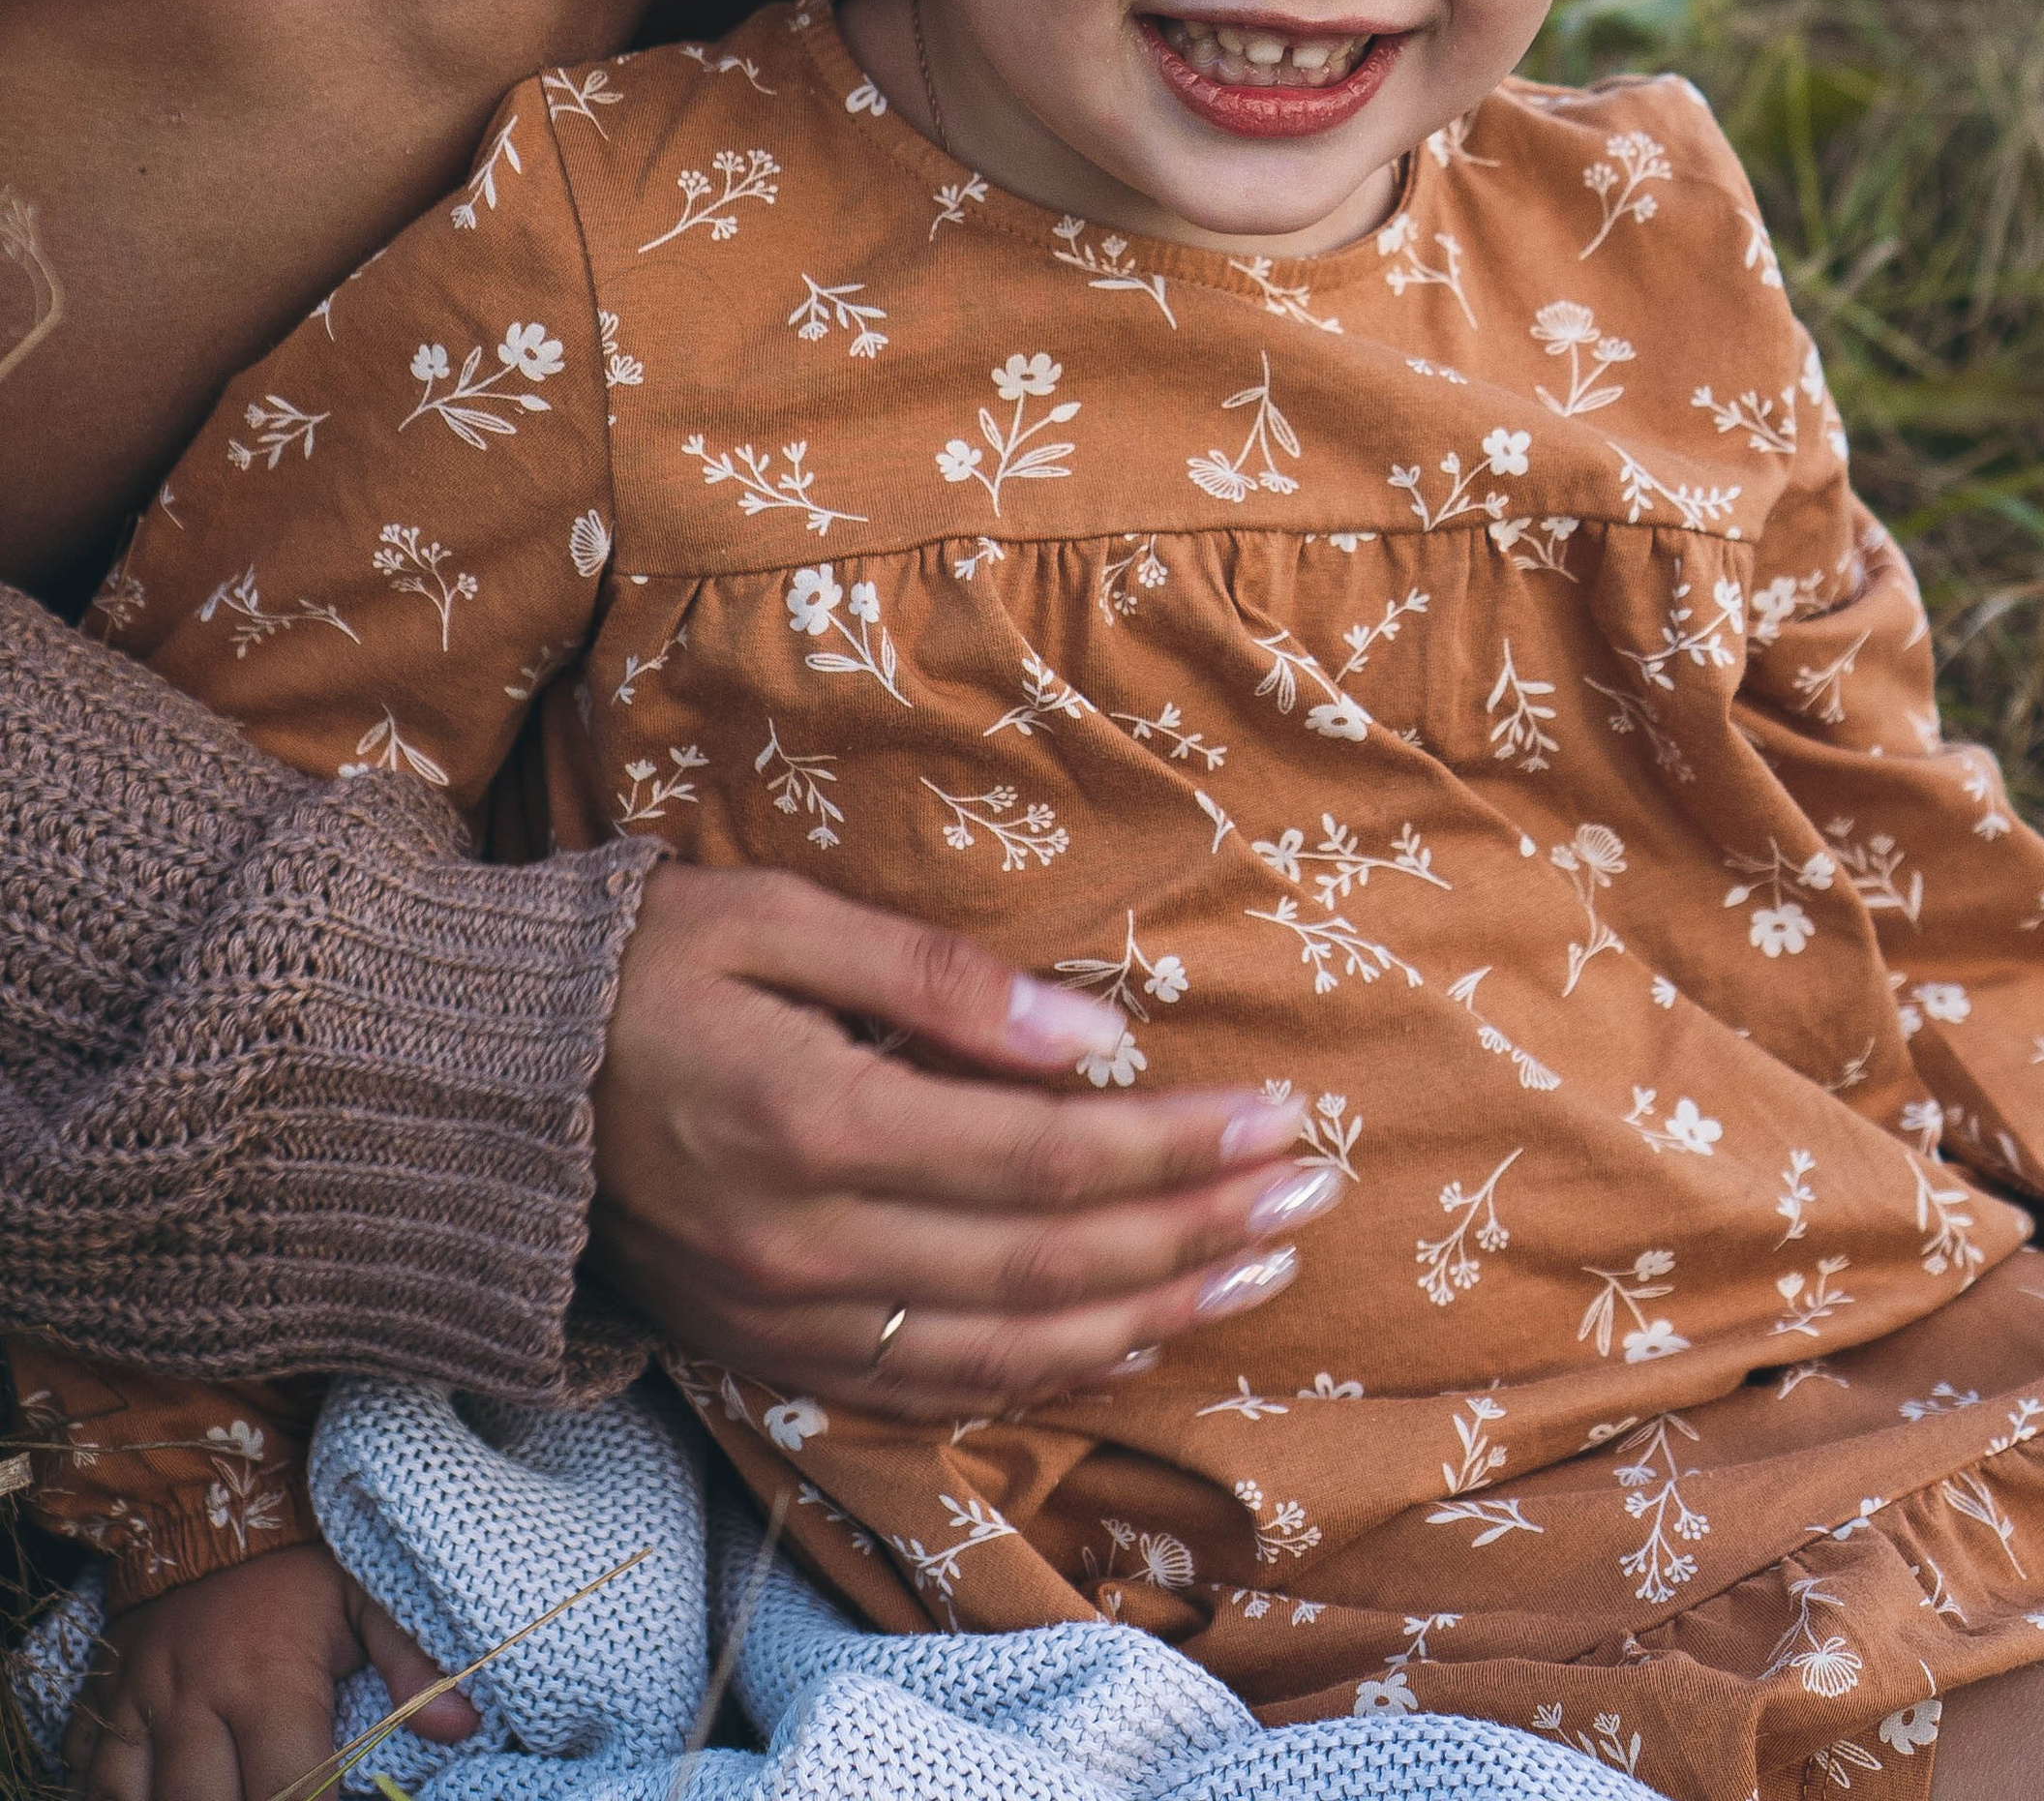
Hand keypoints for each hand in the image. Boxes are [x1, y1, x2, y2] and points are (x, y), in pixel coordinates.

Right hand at [67, 1541, 477, 1800]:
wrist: (206, 1487)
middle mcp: (194, 1700)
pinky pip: (89, 1776)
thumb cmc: (299, 1552)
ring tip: (222, 1791)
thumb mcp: (366, 1591)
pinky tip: (158, 1791)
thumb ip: (412, 1660)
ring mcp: (137, 1703)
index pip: (289, 1791)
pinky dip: (119, 1795)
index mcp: (268, 1678)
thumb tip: (462, 1726)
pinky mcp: (98, 1700)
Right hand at [589, 865, 1331, 1418]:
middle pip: (1046, 1269)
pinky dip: (1043, 1371)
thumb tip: (1085, 1033)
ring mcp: (783, 1318)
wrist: (473, 1086)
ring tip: (1255, 1270)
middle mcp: (806, 1246)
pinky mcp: (765, 1351)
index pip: (1044, 1159)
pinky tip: (1126, 1331)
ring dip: (1146, 1316)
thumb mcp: (776, 919)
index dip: (1174, 1147)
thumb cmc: (635, 967)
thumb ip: (932, 980)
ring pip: (1003, 1349)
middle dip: (1194, 1233)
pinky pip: (929, 1387)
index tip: (1280, 1119)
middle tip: (1308, 1195)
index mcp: (815, 1124)